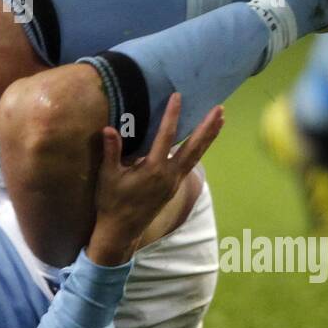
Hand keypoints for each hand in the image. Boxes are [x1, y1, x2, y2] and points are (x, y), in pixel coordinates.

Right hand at [86, 95, 223, 265]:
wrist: (121, 231)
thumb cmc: (111, 202)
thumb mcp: (108, 177)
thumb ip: (111, 152)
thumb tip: (109, 129)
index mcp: (154, 170)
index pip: (166, 136)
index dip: (172, 115)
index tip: (178, 97)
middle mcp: (170, 175)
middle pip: (194, 147)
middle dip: (207, 127)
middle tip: (219, 109)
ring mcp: (174, 182)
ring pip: (196, 155)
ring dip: (209, 137)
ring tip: (220, 120)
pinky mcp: (174, 187)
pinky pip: (190, 163)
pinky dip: (199, 149)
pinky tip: (202, 140)